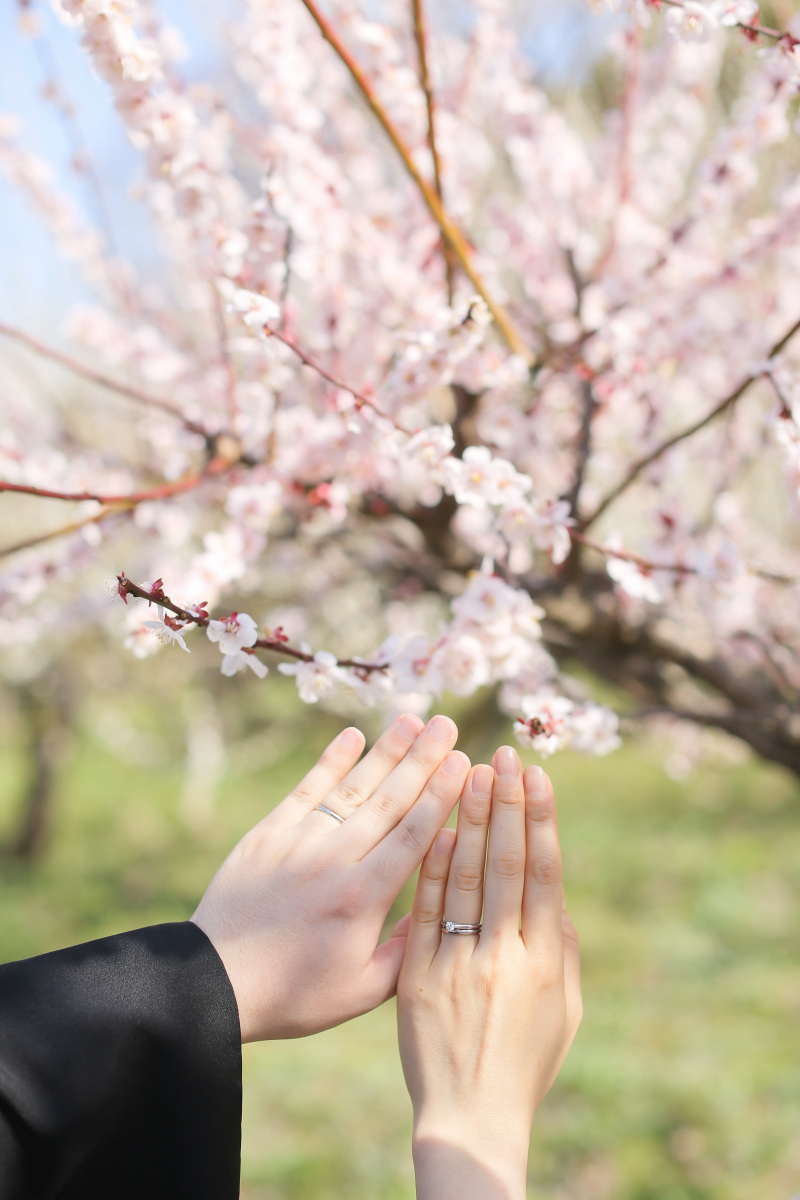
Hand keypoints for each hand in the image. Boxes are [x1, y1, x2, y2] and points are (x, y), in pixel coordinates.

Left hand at [191, 713, 469, 1041]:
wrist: (214, 983)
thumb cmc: (293, 996)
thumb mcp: (360, 991)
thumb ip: (406, 950)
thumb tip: (443, 907)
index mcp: (362, 897)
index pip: (413, 834)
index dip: (441, 795)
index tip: (465, 762)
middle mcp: (333, 860)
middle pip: (388, 800)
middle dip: (423, 760)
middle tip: (448, 725)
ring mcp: (298, 842)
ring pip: (350, 788)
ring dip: (384, 751)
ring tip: (412, 719)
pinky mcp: (267, 835)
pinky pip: (305, 791)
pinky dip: (329, 762)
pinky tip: (352, 736)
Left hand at [397, 747, 581, 1199]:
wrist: (465, 1118)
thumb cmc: (523, 1065)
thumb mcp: (563, 1014)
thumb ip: (563, 952)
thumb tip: (559, 896)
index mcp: (538, 961)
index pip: (537, 873)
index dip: (537, 819)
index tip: (536, 775)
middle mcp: (495, 954)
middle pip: (498, 862)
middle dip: (501, 803)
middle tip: (501, 752)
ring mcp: (449, 960)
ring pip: (455, 872)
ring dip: (461, 815)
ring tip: (465, 765)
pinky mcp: (411, 973)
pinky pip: (418, 906)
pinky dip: (425, 862)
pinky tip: (429, 821)